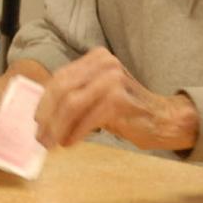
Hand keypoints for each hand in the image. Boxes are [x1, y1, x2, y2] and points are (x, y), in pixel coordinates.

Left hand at [35, 48, 198, 151]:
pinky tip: (70, 143)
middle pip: (62, 90)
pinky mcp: (118, 100)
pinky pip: (87, 119)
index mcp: (97, 58)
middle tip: (41, 138)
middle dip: (47, 116)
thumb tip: (43, 113)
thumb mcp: (100, 95)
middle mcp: (105, 64)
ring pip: (71, 104)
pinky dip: (75, 133)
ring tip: (52, 144)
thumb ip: (77, 94)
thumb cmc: (130, 112)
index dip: (44, 102)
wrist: (164, 119)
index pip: (61, 78)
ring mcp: (112, 80)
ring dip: (57, 127)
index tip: (37, 122)